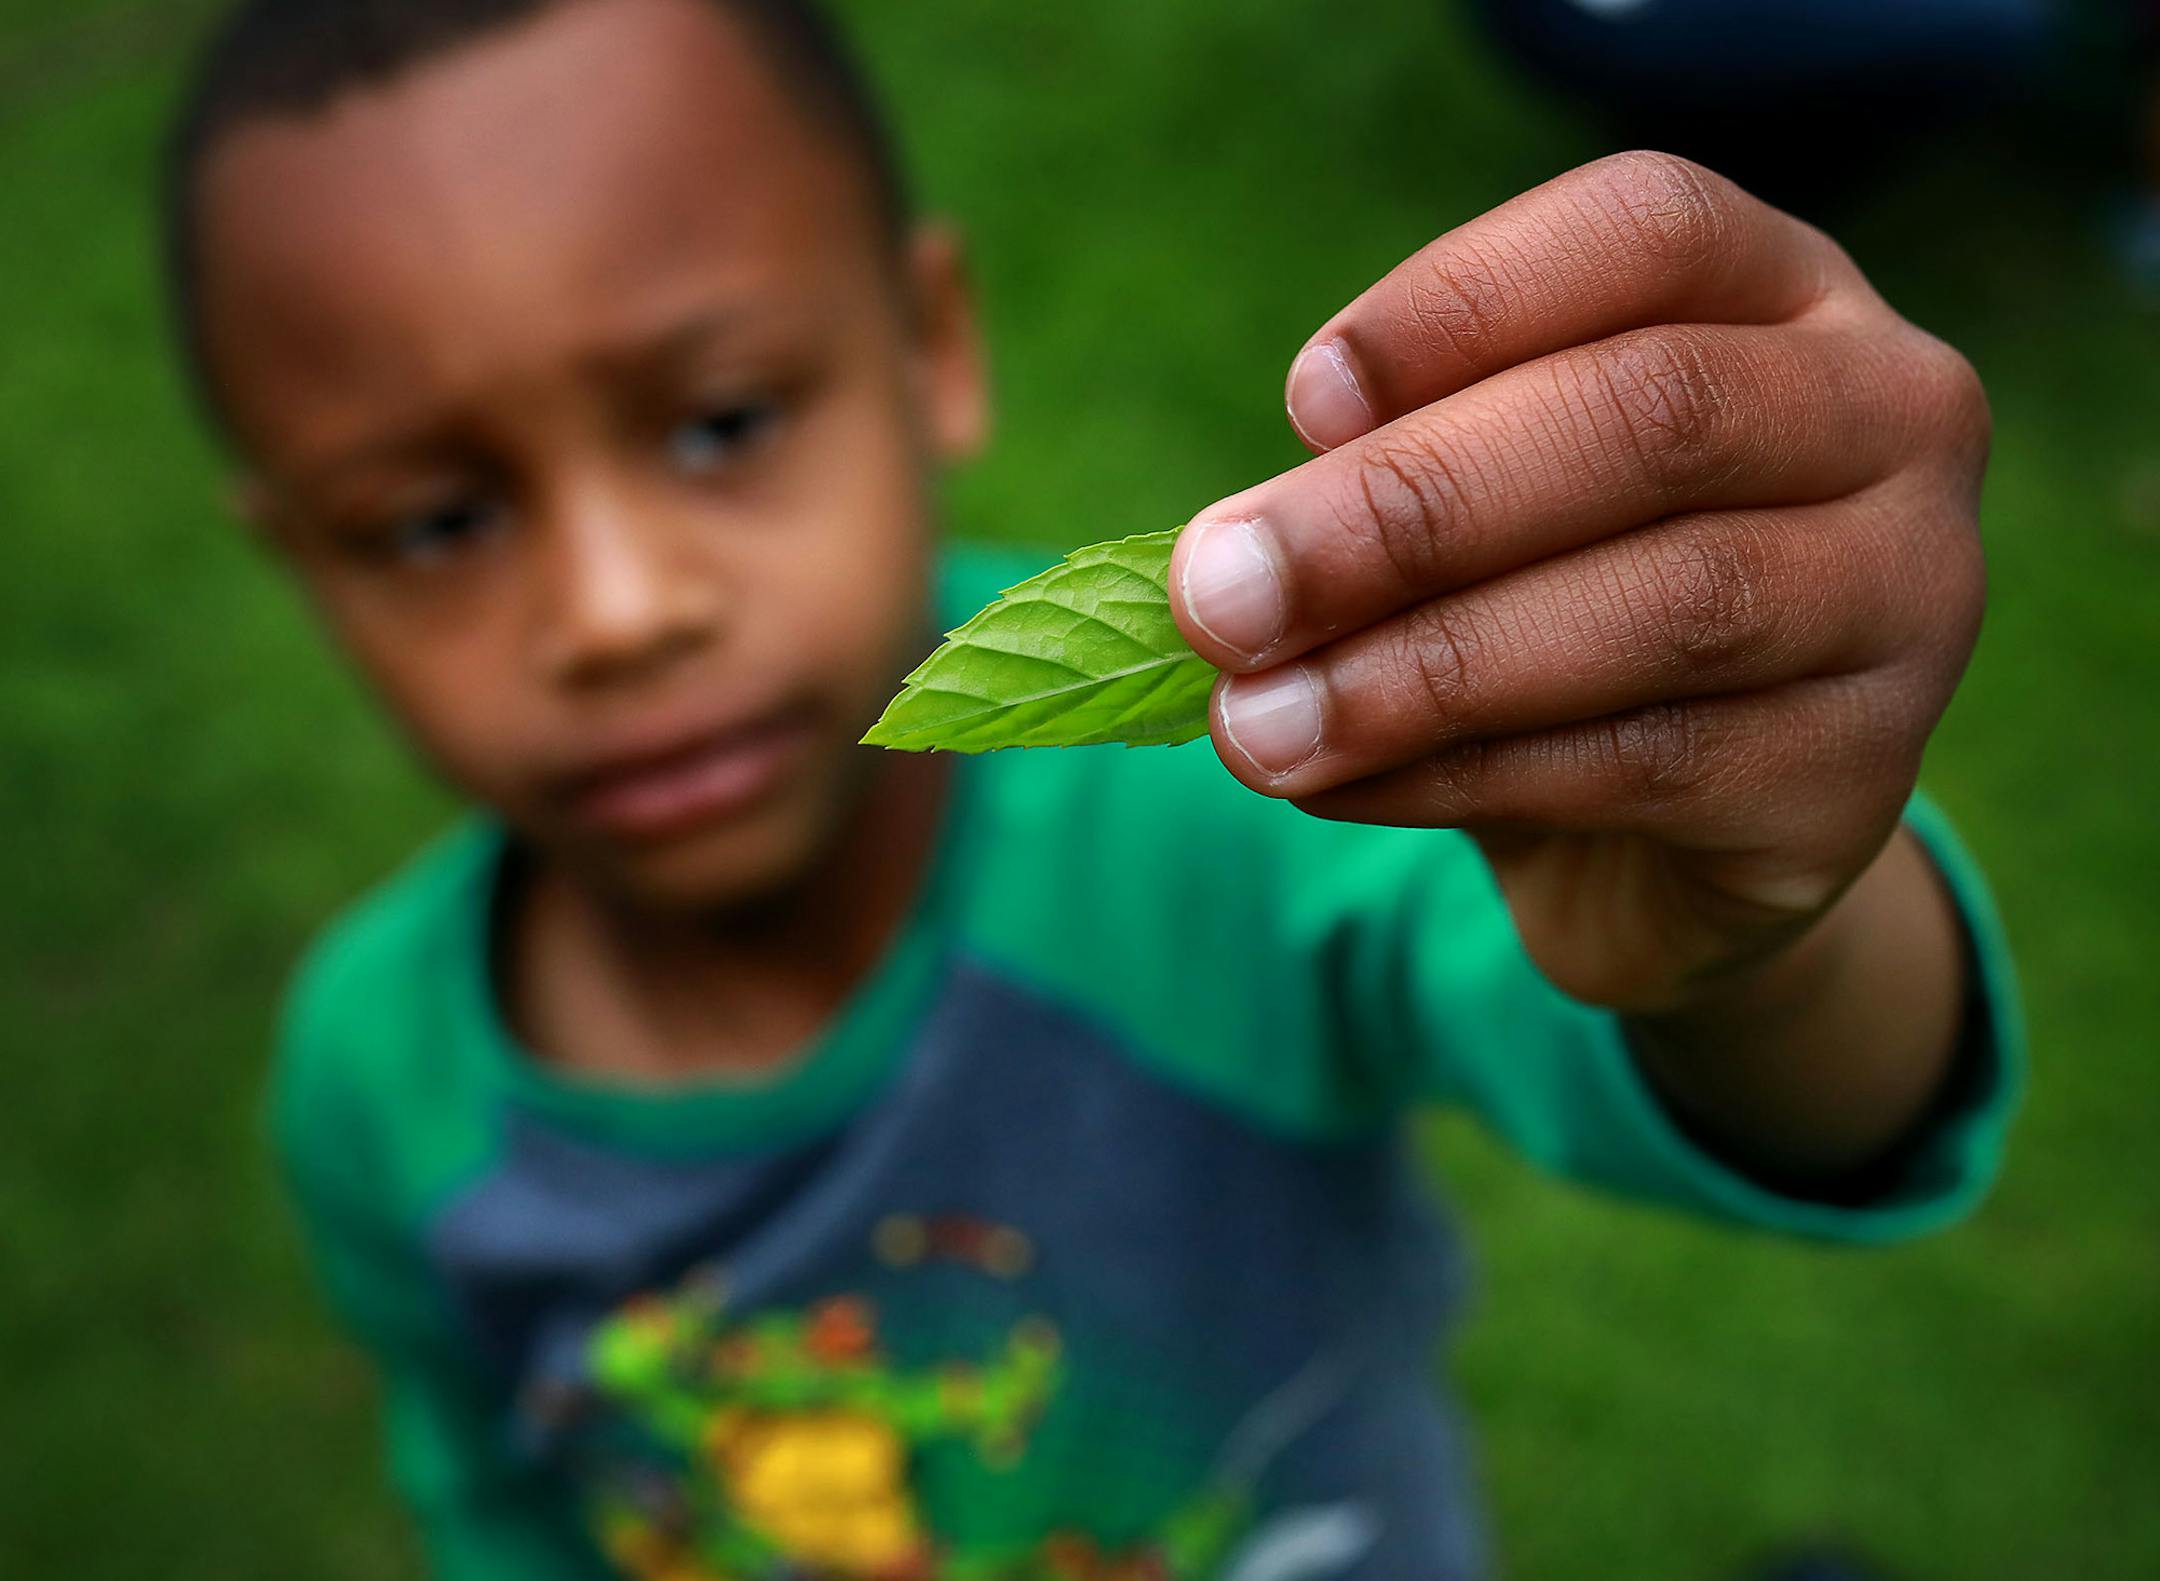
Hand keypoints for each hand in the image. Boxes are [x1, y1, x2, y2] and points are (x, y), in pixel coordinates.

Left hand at [1171, 152, 1988, 1016]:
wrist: (1671, 845)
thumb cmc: (1556, 620)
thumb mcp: (1483, 513)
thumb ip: (1384, 493)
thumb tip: (1225, 560)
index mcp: (1785, 294)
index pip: (1648, 232)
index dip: (1462, 303)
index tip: (1299, 401)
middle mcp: (1886, 419)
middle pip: (1651, 417)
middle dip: (1405, 510)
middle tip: (1220, 597)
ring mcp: (1906, 598)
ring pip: (1664, 607)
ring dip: (1417, 671)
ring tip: (1254, 726)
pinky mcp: (1858, 776)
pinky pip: (1647, 764)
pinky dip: (1459, 777)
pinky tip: (1340, 786)